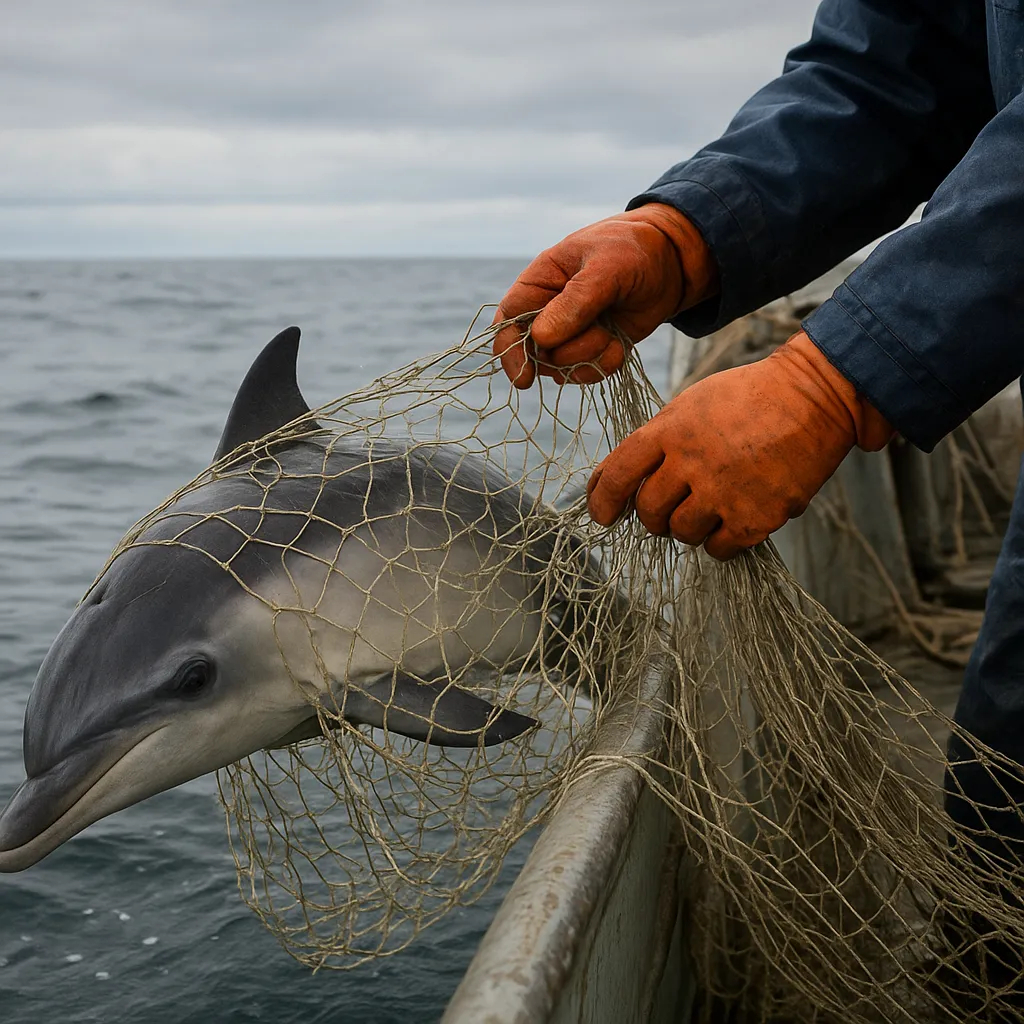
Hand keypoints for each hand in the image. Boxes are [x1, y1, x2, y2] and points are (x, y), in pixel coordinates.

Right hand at [492, 204, 717, 388]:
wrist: (672, 262)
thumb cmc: (633, 251)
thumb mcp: (606, 267)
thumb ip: (575, 302)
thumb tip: (541, 337)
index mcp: (538, 283)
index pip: (508, 322)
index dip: (510, 352)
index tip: (523, 378)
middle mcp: (547, 311)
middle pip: (534, 354)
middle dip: (566, 354)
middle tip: (598, 334)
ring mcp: (569, 333)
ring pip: (561, 368)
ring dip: (589, 358)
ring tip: (611, 333)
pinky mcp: (592, 349)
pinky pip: (586, 373)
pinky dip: (604, 365)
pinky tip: (619, 344)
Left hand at [586, 331, 893, 559]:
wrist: (815, 395)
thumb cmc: (747, 399)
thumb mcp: (690, 404)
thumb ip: (654, 442)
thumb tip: (613, 482)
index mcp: (669, 430)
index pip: (617, 475)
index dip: (602, 501)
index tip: (603, 516)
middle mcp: (692, 463)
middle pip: (649, 512)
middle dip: (652, 516)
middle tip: (670, 508)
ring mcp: (724, 492)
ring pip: (681, 534)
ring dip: (689, 527)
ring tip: (711, 505)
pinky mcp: (755, 517)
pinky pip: (718, 549)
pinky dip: (720, 541)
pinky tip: (733, 518)